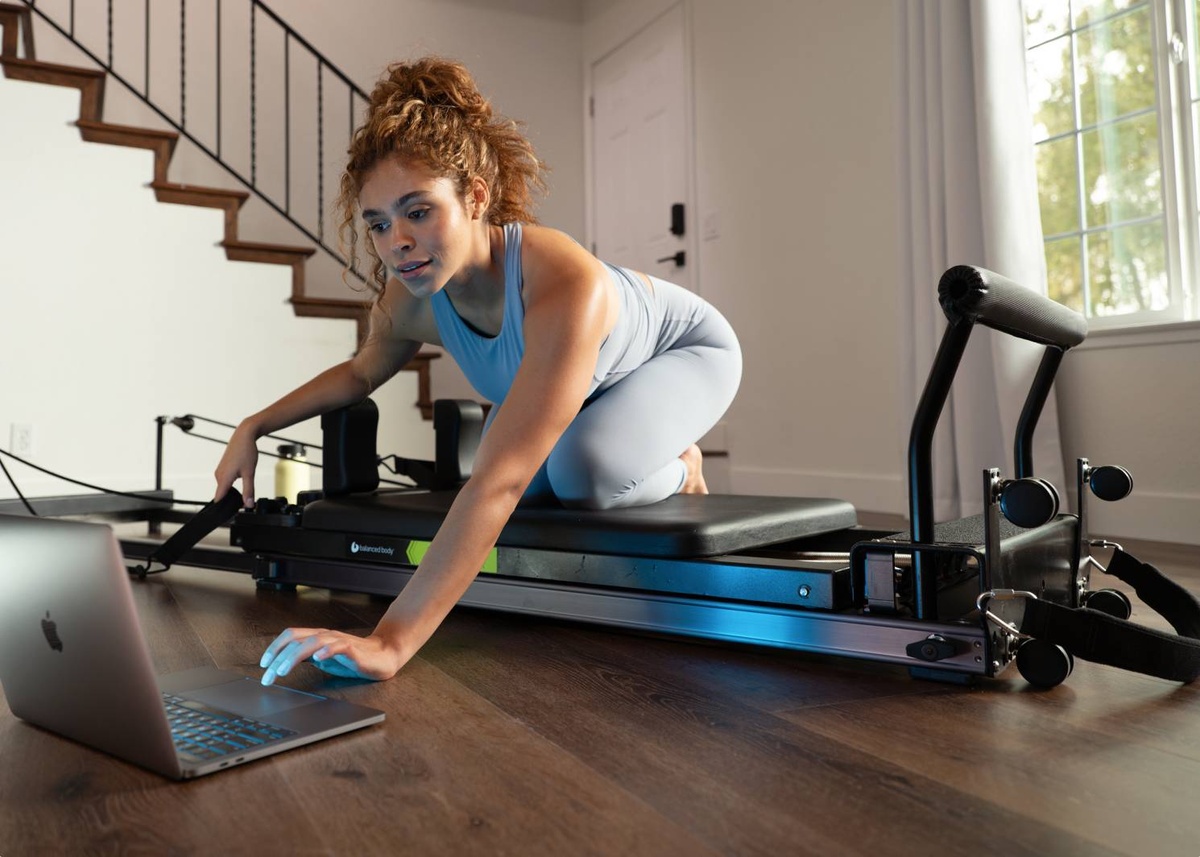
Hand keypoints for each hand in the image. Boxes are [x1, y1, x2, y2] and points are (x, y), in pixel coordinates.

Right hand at [214, 423, 259, 507]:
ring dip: (232, 493)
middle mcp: (218, 476)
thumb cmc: (246, 452)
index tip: (226, 517)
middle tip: (243, 505)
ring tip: (243, 494)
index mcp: (223, 478)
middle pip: (222, 495)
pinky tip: (241, 482)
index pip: (218, 499)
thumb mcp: (250, 473)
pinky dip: (231, 485)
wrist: (244, 435)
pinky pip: (225, 482)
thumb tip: (248, 505)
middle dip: (230, 501)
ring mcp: (219, 472)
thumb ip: (249, 490)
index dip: (222, 509)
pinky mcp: (222, 469)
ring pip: (224, 488)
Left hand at [258, 627, 405, 684]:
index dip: (274, 647)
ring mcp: (339, 641)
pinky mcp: (354, 650)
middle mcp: (326, 636)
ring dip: (294, 656)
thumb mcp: (323, 659)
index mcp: (317, 637)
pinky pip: (339, 647)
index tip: (264, 664)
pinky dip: (327, 651)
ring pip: (313, 642)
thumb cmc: (353, 658)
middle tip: (268, 676)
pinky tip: (318, 659)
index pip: (291, 635)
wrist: (383, 656)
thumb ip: (306, 657)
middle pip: (297, 639)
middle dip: (278, 658)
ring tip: (283, 670)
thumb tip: (282, 663)